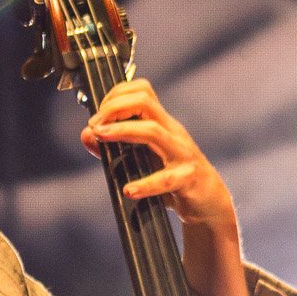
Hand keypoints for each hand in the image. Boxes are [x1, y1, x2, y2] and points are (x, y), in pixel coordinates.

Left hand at [83, 77, 248, 295]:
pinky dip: (145, 184)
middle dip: (114, 107)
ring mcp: (182, 153)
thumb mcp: (143, 161)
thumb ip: (114, 148)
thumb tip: (85, 134)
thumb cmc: (175, 179)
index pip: (141, 91)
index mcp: (163, 124)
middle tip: (96, 126)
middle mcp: (173, 132)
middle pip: (144, 102)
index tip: (98, 115)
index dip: (115, 95)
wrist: (210, 204)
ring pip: (152, 131)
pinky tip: (129, 190)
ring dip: (122, 131)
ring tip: (101, 138)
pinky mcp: (188, 178)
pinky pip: (166, 179)